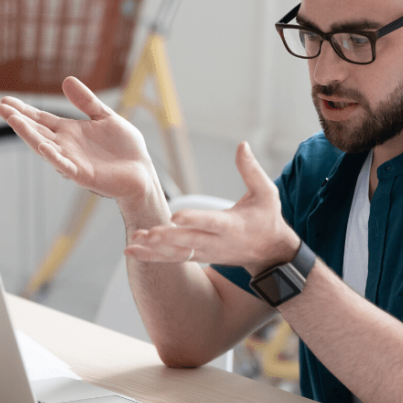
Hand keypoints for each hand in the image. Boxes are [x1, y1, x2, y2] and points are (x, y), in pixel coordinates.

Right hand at [0, 77, 157, 203]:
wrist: (142, 172)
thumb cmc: (125, 148)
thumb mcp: (105, 117)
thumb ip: (87, 102)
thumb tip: (67, 79)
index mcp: (70, 132)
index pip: (41, 119)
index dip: (24, 111)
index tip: (5, 101)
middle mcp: (66, 146)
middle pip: (38, 131)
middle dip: (19, 120)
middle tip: (0, 108)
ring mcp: (73, 161)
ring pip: (45, 148)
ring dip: (29, 135)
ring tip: (13, 121)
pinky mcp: (83, 175)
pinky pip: (65, 166)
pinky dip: (54, 157)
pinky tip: (42, 146)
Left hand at [125, 142, 299, 273]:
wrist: (270, 253)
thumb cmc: (267, 218)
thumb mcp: (267, 193)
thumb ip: (251, 170)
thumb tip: (241, 144)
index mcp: (232, 225)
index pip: (211, 221)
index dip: (194, 219)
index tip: (175, 216)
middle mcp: (217, 241)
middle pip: (189, 240)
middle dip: (167, 238)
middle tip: (147, 232)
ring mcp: (207, 252)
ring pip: (177, 253)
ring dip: (154, 249)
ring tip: (132, 243)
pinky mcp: (199, 256)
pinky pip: (174, 258)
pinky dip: (153, 256)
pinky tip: (132, 250)